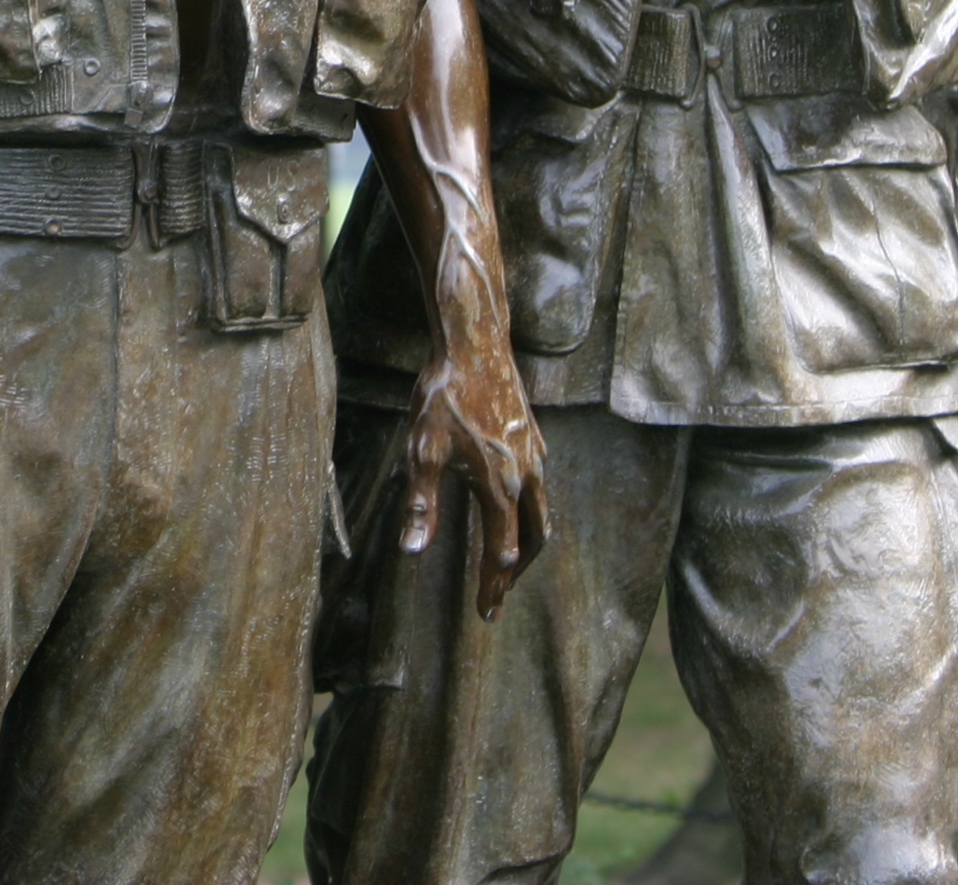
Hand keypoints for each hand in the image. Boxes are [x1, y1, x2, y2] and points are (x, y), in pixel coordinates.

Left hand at [399, 331, 551, 618]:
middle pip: (534, 540)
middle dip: (516, 572)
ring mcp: (536, 455)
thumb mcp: (422, 450)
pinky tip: (514, 508)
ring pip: (544, 514)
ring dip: (529, 543)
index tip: (486, 614)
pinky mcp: (536, 437)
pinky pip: (542, 488)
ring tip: (510, 560)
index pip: (503, 552)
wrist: (475, 344)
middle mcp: (527, 476)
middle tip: (498, 594)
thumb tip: (413, 552)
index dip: (493, 587)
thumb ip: (421, 504)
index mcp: (500, 486)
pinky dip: (533, 512)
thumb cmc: (444, 396)